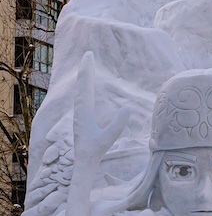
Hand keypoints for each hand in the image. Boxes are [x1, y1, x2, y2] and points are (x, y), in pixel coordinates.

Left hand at [73, 52, 127, 168]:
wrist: (84, 162)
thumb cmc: (95, 151)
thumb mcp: (108, 138)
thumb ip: (117, 124)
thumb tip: (127, 107)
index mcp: (84, 112)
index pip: (85, 87)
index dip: (87, 71)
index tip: (89, 56)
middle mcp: (80, 110)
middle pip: (81, 85)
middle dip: (85, 69)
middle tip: (88, 54)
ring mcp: (80, 113)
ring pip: (81, 90)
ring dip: (84, 77)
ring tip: (87, 65)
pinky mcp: (82, 116)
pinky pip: (83, 96)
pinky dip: (85, 86)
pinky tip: (87, 85)